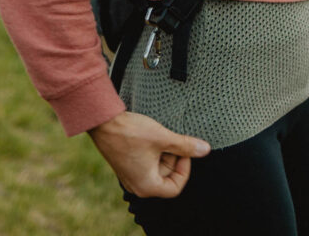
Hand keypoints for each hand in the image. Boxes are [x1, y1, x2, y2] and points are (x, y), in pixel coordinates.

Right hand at [87, 109, 210, 198]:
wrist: (104, 122)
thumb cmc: (131, 132)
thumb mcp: (163, 138)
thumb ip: (185, 146)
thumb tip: (205, 150)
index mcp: (147, 186)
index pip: (175, 187)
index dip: (185, 169)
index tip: (184, 150)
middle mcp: (138, 185)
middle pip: (167, 176)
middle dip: (174, 157)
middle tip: (172, 138)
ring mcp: (131, 175)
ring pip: (158, 167)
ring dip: (164, 151)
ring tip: (161, 135)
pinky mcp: (128, 164)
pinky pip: (148, 161)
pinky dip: (155, 150)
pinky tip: (152, 135)